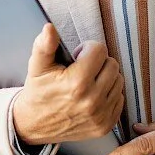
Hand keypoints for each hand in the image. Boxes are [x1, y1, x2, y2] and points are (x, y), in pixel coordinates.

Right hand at [11, 23, 124, 145]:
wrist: (34, 126)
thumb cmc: (38, 92)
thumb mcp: (37, 67)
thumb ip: (44, 45)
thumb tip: (49, 28)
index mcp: (77, 83)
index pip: (99, 50)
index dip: (87, 49)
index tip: (76, 57)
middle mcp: (92, 101)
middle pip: (112, 64)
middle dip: (98, 62)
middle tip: (82, 69)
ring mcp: (100, 116)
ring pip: (119, 81)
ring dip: (105, 78)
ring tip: (87, 82)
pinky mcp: (106, 126)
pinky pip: (120, 99)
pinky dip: (109, 95)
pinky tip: (93, 96)